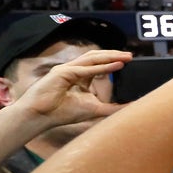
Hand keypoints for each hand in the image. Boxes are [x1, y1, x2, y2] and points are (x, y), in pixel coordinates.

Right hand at [14, 51, 131, 126]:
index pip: (98, 63)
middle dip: (114, 55)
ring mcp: (67, 69)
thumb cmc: (62, 113)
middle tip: (131, 56)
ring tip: (125, 57)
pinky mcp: (62, 73)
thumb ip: (113, 107)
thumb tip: (132, 106)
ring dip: (109, 57)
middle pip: (96, 57)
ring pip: (91, 59)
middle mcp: (73, 69)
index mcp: (79, 76)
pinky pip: (84, 69)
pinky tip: (114, 66)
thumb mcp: (95, 109)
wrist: (40, 117)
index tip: (128, 60)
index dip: (113, 60)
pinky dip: (100, 68)